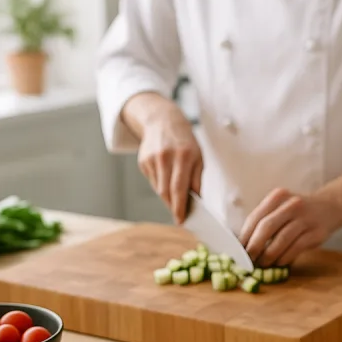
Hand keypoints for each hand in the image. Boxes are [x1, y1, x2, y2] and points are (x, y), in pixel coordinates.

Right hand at [127, 95, 202, 224]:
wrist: (163, 121)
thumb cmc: (185, 143)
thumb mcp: (198, 158)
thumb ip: (196, 180)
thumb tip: (196, 202)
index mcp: (183, 156)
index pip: (179, 188)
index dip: (179, 206)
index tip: (181, 220)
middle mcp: (165, 157)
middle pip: (166, 191)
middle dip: (173, 206)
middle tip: (179, 215)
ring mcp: (151, 159)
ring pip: (158, 189)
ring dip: (167, 196)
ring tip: (175, 194)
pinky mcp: (143, 161)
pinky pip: (153, 181)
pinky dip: (161, 185)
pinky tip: (166, 176)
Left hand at [239, 188, 341, 266]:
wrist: (329, 207)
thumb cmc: (297, 212)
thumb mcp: (281, 208)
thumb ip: (265, 221)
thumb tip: (244, 246)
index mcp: (277, 196)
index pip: (255, 217)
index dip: (244, 236)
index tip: (237, 251)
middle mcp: (291, 204)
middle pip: (267, 226)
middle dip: (254, 246)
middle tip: (248, 261)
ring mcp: (306, 217)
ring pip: (282, 238)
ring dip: (269, 255)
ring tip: (263, 264)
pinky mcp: (317, 231)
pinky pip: (297, 246)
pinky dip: (286, 257)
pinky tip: (280, 263)